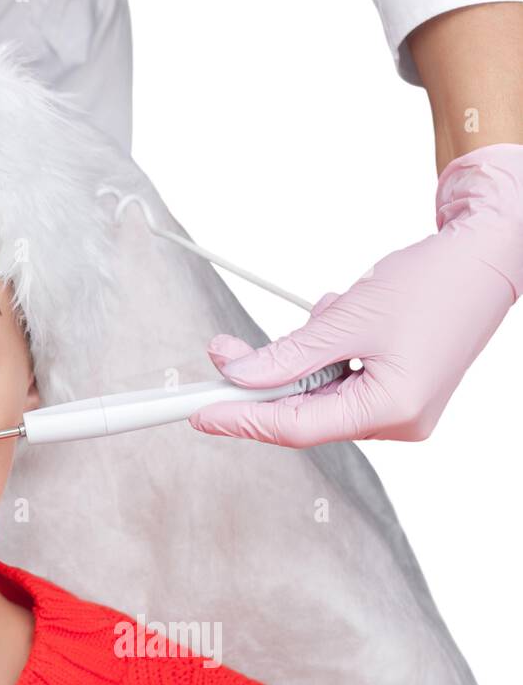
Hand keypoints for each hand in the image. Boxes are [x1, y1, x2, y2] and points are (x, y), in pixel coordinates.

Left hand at [188, 143, 522, 446]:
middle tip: (222, 352)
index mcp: (393, 408)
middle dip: (264, 381)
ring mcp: (401, 410)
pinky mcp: (398, 392)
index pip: (296, 427)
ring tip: (334, 310)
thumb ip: (286, 355)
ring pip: (319, 396)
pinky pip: (340, 382)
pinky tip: (346, 317)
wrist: (486, 257)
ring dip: (305, 356)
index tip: (197, 413)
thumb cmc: (433, 282)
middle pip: (304, 415)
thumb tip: (236, 375)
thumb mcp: (346, 318)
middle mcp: (399, 421)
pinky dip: (328, 352)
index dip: (241, 420)